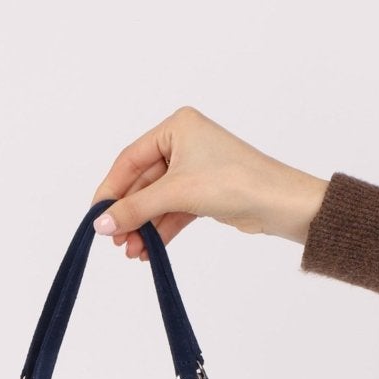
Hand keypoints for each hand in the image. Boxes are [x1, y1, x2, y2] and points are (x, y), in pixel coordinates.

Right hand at [90, 106, 328, 259]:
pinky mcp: (205, 191)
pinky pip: (173, 209)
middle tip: (114, 240)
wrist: (282, 204)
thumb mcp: (177, 193)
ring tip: (131, 252)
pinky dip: (161, 228)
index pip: (130, 159)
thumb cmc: (235, 182)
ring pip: (158, 199)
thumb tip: (100, 225)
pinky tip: (149, 250)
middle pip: (143, 182)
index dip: (111, 189)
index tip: (96, 217)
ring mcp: (195, 168)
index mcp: (176, 127)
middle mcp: (184, 142)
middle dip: (130, 214)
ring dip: (144, 226)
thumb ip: (135, 208)